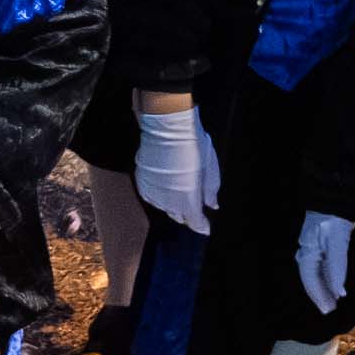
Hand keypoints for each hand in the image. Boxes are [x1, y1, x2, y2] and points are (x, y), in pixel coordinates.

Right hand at [131, 101, 218, 234]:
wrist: (166, 127)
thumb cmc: (192, 144)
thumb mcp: (210, 167)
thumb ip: (211, 190)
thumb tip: (212, 205)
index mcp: (188, 198)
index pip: (195, 222)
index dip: (201, 226)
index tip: (206, 227)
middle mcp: (169, 200)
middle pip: (179, 216)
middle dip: (188, 214)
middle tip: (194, 207)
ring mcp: (153, 192)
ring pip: (164, 208)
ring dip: (173, 205)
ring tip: (179, 194)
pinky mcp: (142, 183)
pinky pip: (151, 198)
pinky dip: (159, 197)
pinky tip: (164, 190)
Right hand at [296, 212, 353, 315]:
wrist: (336, 196)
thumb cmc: (335, 218)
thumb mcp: (337, 242)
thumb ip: (337, 267)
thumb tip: (339, 290)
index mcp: (307, 252)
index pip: (310, 280)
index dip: (318, 296)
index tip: (327, 309)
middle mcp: (307, 251)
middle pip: (311, 278)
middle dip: (320, 295)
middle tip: (329, 310)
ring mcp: (313, 248)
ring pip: (316, 274)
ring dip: (324, 288)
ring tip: (333, 301)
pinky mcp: (321, 245)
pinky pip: (321, 267)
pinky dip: (328, 278)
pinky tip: (335, 284)